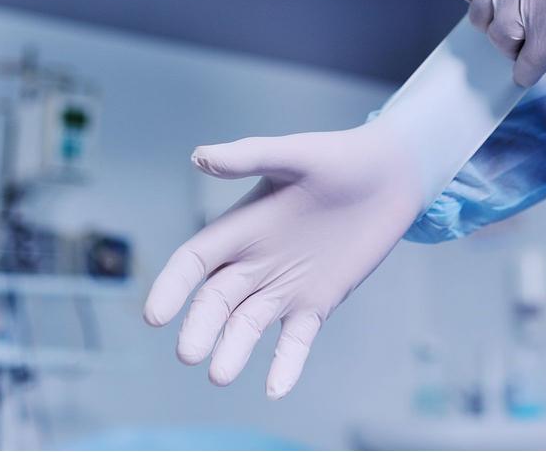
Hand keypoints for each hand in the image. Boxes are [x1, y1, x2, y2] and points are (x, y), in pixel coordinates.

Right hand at [143, 122, 423, 398]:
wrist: (390, 177)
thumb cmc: (338, 158)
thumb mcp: (294, 155)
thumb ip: (249, 157)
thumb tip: (199, 156)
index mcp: (239, 227)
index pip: (194, 262)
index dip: (172, 287)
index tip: (156, 317)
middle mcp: (254, 262)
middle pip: (216, 301)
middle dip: (200, 327)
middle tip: (190, 353)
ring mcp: (284, 286)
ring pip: (248, 325)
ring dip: (233, 350)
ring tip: (220, 375)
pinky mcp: (317, 302)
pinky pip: (295, 340)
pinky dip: (285, 365)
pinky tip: (276, 390)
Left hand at [456, 0, 545, 85]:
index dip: (483, 1)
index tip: (499, 9)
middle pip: (482, 17)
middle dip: (501, 28)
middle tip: (525, 32)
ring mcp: (533, 0)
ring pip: (502, 43)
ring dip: (518, 50)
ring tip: (538, 46)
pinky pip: (528, 65)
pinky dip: (529, 73)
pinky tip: (539, 69)